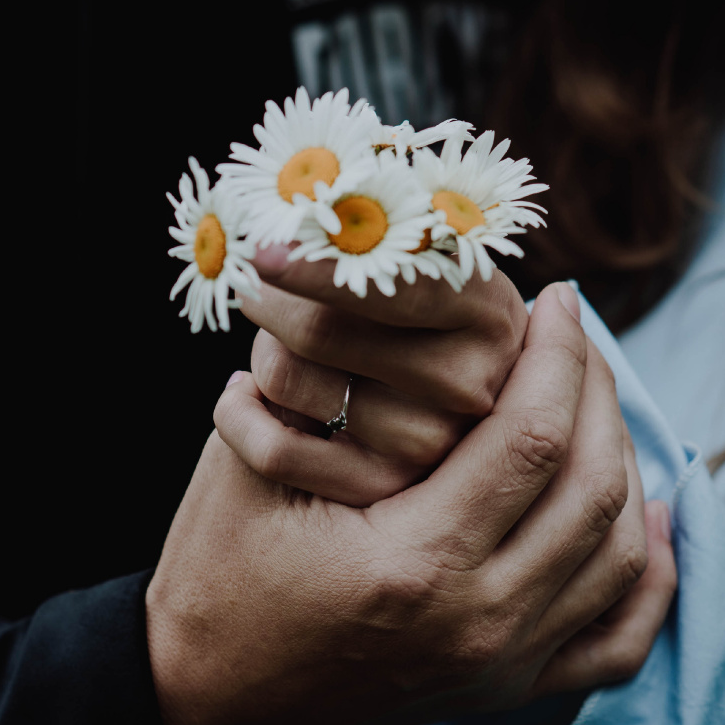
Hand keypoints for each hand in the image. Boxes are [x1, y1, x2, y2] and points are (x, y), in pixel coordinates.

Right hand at [147, 284, 677, 724]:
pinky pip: (617, 637)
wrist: (208, 685)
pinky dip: (649, 573)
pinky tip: (651, 517)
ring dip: (624, 461)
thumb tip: (420, 302)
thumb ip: (335, 388)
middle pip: (592, 487)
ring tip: (595, 400)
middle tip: (576, 338)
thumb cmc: (220, 566)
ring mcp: (499, 665)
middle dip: (598, 391)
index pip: (532, 436)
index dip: (558, 354)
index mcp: (413, 564)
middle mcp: (476, 623)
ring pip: (618, 551)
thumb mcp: (255, 464)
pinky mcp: (504, 687)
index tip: (557, 300)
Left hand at [233, 244, 528, 504]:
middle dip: (268, 299)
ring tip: (278, 343)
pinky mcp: (382, 490)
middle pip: (318, 331)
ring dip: (262, 351)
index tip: (260, 249)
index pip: (393, 286)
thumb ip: (367, 242)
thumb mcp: (417, 258)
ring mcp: (431, 445)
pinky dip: (238, 412)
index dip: (318, 265)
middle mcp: (471, 383)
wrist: (440, 388)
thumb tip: (282, 234)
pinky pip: (272, 448)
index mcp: (487, 310)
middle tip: (255, 284)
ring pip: (285, 377)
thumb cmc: (411, 299)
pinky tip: (246, 394)